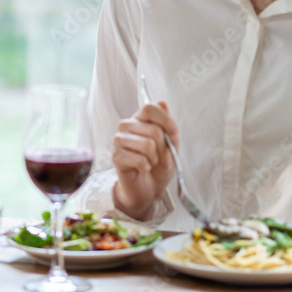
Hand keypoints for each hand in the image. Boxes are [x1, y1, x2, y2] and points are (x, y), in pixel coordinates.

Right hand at [112, 100, 179, 220]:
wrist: (148, 188)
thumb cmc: (159, 165)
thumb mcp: (171, 145)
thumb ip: (167, 126)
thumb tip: (163, 103)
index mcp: (140, 119)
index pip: (150, 108)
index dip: (165, 120)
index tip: (175, 133)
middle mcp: (127, 126)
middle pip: (153, 130)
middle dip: (165, 149)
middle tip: (165, 160)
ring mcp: (119, 140)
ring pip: (147, 145)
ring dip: (156, 159)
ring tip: (152, 163)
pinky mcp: (116, 156)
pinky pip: (139, 159)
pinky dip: (147, 167)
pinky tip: (143, 168)